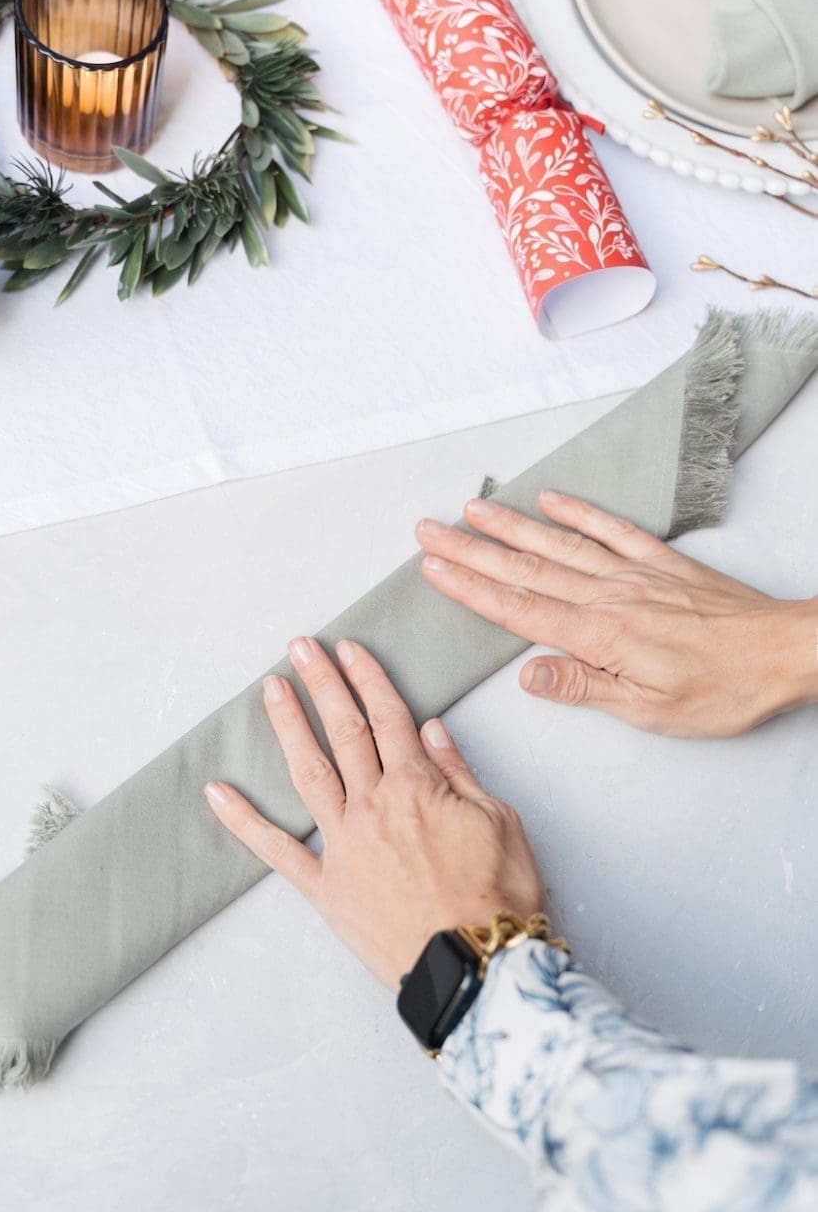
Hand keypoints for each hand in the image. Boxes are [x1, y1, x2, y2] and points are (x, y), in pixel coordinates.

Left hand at [204, 638, 543, 990]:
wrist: (476, 967)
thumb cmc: (498, 900)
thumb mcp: (500, 822)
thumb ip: (459, 773)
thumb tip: (431, 730)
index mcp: (418, 787)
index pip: (388, 717)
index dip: (368, 678)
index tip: (349, 650)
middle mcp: (374, 807)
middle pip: (344, 731)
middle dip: (322, 684)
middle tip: (300, 648)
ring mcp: (344, 846)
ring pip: (308, 773)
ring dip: (288, 726)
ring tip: (271, 689)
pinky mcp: (326, 888)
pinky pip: (277, 850)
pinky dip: (244, 821)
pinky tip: (217, 793)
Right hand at [417, 491, 817, 739]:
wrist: (786, 652)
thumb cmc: (724, 689)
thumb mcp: (649, 709)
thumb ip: (584, 686)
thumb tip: (527, 674)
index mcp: (600, 636)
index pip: (519, 609)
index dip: (471, 588)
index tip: (433, 569)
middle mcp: (610, 596)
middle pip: (526, 570)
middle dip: (472, 550)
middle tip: (429, 530)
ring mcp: (635, 574)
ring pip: (560, 545)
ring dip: (511, 526)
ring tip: (472, 509)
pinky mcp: (662, 564)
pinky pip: (612, 530)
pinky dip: (579, 514)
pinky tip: (551, 501)